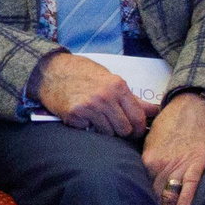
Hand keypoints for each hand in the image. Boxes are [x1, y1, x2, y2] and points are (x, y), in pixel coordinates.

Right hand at [33, 54, 152, 136]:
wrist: (50, 70)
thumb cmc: (81, 73)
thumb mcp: (109, 80)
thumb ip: (132, 98)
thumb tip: (154, 110)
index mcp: (118, 86)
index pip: (137, 117)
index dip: (138, 128)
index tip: (134, 131)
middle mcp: (105, 97)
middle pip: (124, 129)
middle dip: (120, 131)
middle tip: (112, 125)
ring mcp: (89, 107)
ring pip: (108, 133)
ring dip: (103, 130)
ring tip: (94, 118)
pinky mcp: (74, 115)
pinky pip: (88, 131)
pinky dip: (86, 127)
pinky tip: (81, 116)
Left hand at [140, 93, 204, 204]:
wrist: (192, 108)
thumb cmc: (170, 123)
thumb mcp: (150, 140)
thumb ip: (146, 160)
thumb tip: (138, 175)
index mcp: (147, 160)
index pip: (140, 187)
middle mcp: (160, 165)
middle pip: (154, 195)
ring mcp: (179, 165)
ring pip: (170, 193)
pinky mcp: (196, 163)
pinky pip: (190, 184)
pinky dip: (186, 197)